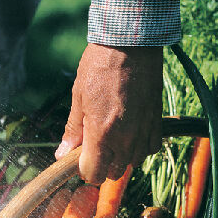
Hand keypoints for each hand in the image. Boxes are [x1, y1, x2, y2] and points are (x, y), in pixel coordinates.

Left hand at [55, 43, 162, 184]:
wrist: (131, 44)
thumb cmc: (99, 66)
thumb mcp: (78, 97)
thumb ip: (72, 130)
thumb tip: (61, 154)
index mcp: (101, 133)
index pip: (93, 174)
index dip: (83, 169)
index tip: (79, 157)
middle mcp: (125, 138)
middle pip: (112, 173)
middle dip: (101, 164)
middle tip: (93, 144)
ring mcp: (143, 132)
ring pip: (132, 163)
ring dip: (120, 156)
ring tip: (112, 135)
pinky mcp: (157, 122)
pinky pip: (150, 149)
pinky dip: (140, 147)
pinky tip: (130, 132)